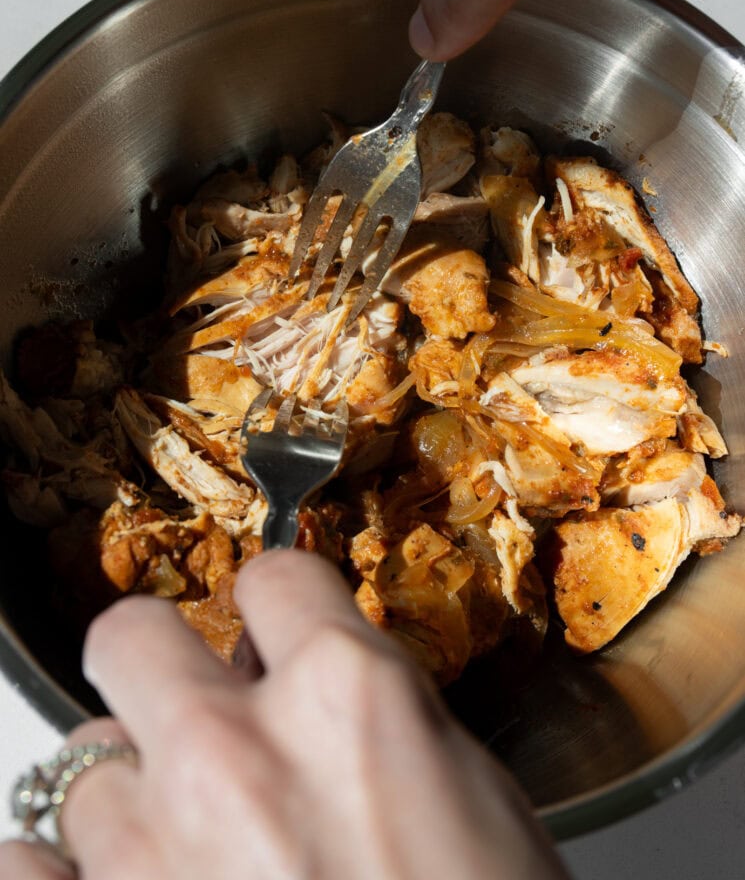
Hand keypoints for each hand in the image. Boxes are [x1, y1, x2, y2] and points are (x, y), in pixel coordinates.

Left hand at [0, 550, 567, 879]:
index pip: (273, 575)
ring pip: (82, 764)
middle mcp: (235, 754)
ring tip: (185, 853)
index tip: (273, 630)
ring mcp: (150, 852)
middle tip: (190, 709)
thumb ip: (376, 714)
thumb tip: (314, 678)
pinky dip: (61, 876)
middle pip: (131, 634)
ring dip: (129, 799)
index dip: (277, 604)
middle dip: (158, 663)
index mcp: (348, 698)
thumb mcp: (472, 799)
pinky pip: (22, 864)